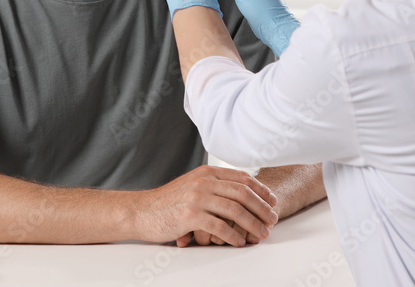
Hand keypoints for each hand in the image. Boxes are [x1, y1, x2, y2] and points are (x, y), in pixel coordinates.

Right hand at [135, 165, 278, 247]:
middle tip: (272, 220)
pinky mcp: (191, 215)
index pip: (243, 178)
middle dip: (262, 208)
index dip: (261, 190)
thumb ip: (214, 186)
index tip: (273, 202)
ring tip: (261, 234)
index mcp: (207, 172)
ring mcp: (197, 197)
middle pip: (243, 193)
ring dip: (252, 224)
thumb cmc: (169, 202)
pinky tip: (239, 242)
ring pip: (235, 210)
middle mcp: (204, 181)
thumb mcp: (193, 185)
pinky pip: (220, 226)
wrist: (142, 211)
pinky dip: (233, 236)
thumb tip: (241, 195)